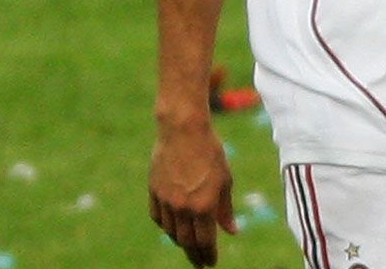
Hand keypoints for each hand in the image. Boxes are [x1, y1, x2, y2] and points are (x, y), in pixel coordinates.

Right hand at [149, 123, 237, 266]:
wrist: (183, 129)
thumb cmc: (210, 152)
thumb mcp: (225, 181)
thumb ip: (225, 209)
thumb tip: (232, 231)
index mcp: (204, 206)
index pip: (205, 242)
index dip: (208, 256)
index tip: (211, 263)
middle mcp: (183, 207)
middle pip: (186, 242)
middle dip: (194, 255)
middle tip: (199, 262)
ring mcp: (166, 199)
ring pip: (170, 231)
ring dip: (180, 241)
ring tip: (187, 244)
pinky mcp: (154, 189)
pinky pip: (157, 216)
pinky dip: (165, 225)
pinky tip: (172, 226)